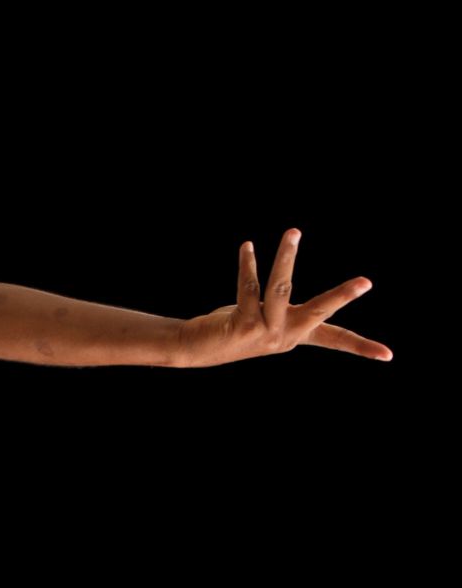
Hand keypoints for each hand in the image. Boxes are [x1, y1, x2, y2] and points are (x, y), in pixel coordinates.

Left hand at [175, 230, 387, 365]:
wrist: (198, 348)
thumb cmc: (237, 327)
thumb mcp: (269, 317)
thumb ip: (282, 304)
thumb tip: (287, 278)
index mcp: (297, 334)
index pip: (336, 339)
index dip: (362, 347)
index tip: (389, 355)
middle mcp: (284, 335)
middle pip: (319, 311)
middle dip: (342, 296)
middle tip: (366, 282)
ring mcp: (264, 332)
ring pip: (280, 288)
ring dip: (286, 257)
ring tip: (293, 232)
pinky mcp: (242, 325)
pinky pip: (248, 288)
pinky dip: (249, 264)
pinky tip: (248, 247)